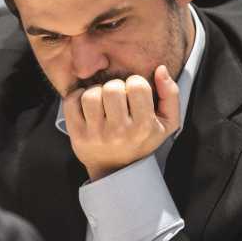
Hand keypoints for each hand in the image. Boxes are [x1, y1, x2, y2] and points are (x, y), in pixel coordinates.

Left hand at [63, 65, 179, 179]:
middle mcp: (120, 132)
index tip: (133, 93)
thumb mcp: (167, 123)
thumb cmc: (142, 141)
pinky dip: (76, 97)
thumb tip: (160, 69)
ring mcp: (96, 135)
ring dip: (96, 92)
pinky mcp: (77, 136)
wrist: (116, 171)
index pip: (137, 85)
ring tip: (102, 101)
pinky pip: (71, 102)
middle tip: (117, 97)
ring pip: (91, 94)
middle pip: (112, 88)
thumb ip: (170, 94)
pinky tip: (86, 104)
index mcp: (144, 127)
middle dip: (115, 87)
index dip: (135, 83)